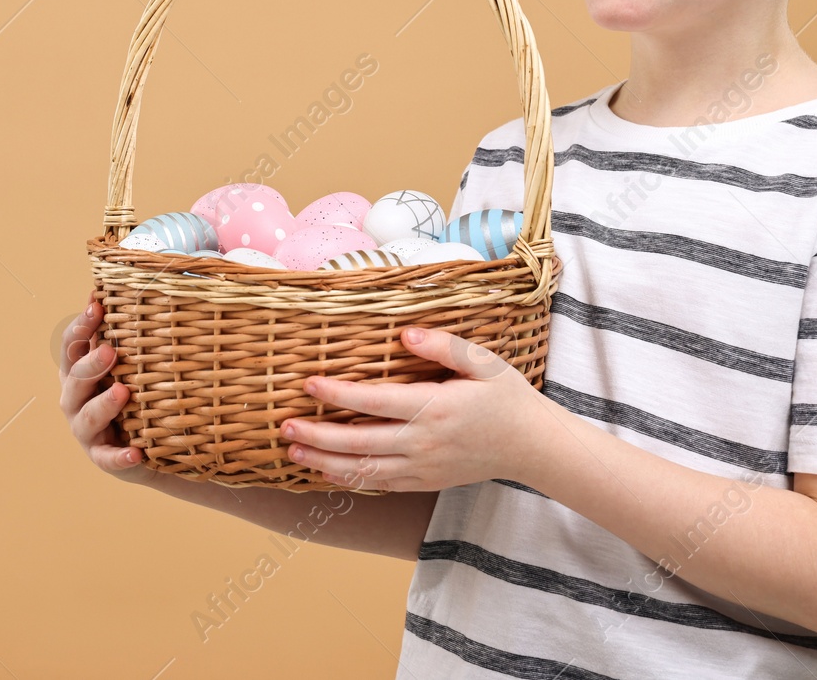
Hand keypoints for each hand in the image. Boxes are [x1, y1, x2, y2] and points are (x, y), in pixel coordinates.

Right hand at [57, 289, 154, 484]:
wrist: (145, 446)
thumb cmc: (129, 394)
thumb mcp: (121, 364)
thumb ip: (113, 334)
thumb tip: (106, 289)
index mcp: (77, 374)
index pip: (70, 347)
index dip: (81, 327)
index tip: (98, 307)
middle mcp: (75, 401)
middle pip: (75, 381)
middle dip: (91, 365)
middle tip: (112, 351)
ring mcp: (87, 432)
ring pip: (87, 418)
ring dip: (104, 405)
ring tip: (123, 392)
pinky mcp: (104, 458)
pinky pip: (109, 459)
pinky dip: (120, 456)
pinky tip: (135, 452)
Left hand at [279, 327, 547, 491]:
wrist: (532, 447)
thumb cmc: (508, 398)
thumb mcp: (484, 362)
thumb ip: (443, 345)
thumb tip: (405, 332)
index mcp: (434, 408)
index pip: (374, 402)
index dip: (338, 395)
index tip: (309, 385)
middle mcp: (423, 443)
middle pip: (358, 442)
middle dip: (317, 436)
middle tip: (284, 427)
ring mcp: (423, 467)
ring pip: (364, 470)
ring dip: (325, 463)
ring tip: (293, 454)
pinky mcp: (425, 482)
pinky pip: (380, 484)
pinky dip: (351, 480)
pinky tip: (328, 472)